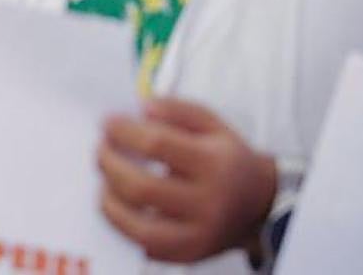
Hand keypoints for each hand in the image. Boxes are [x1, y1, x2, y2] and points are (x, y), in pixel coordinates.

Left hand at [97, 98, 276, 262]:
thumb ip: (177, 110)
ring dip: (109, 199)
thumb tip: (142, 108)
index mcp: (215, 164)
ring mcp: (199, 234)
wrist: (262, 205)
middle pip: (142, 188)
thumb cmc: (228, 159)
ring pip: (139, 226)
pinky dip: (122, 224)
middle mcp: (209, 203)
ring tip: (104, 178)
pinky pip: (145, 245)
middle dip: (109, 164)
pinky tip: (116, 203)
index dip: (123, 131)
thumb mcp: (213, 124)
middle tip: (100, 148)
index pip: (157, 145)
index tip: (108, 122)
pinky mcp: (190, 254)